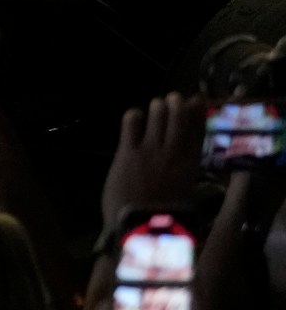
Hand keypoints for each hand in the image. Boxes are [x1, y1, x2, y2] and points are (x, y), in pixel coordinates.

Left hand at [100, 92, 204, 225]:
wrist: (141, 228)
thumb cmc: (163, 216)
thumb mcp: (184, 193)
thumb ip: (184, 173)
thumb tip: (184, 161)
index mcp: (191, 167)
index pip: (198, 133)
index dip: (198, 114)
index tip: (197, 101)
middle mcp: (174, 155)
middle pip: (180, 119)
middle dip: (178, 104)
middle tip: (174, 97)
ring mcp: (151, 151)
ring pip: (159, 116)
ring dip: (158, 107)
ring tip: (157, 104)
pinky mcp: (128, 152)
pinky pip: (132, 124)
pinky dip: (134, 116)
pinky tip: (134, 116)